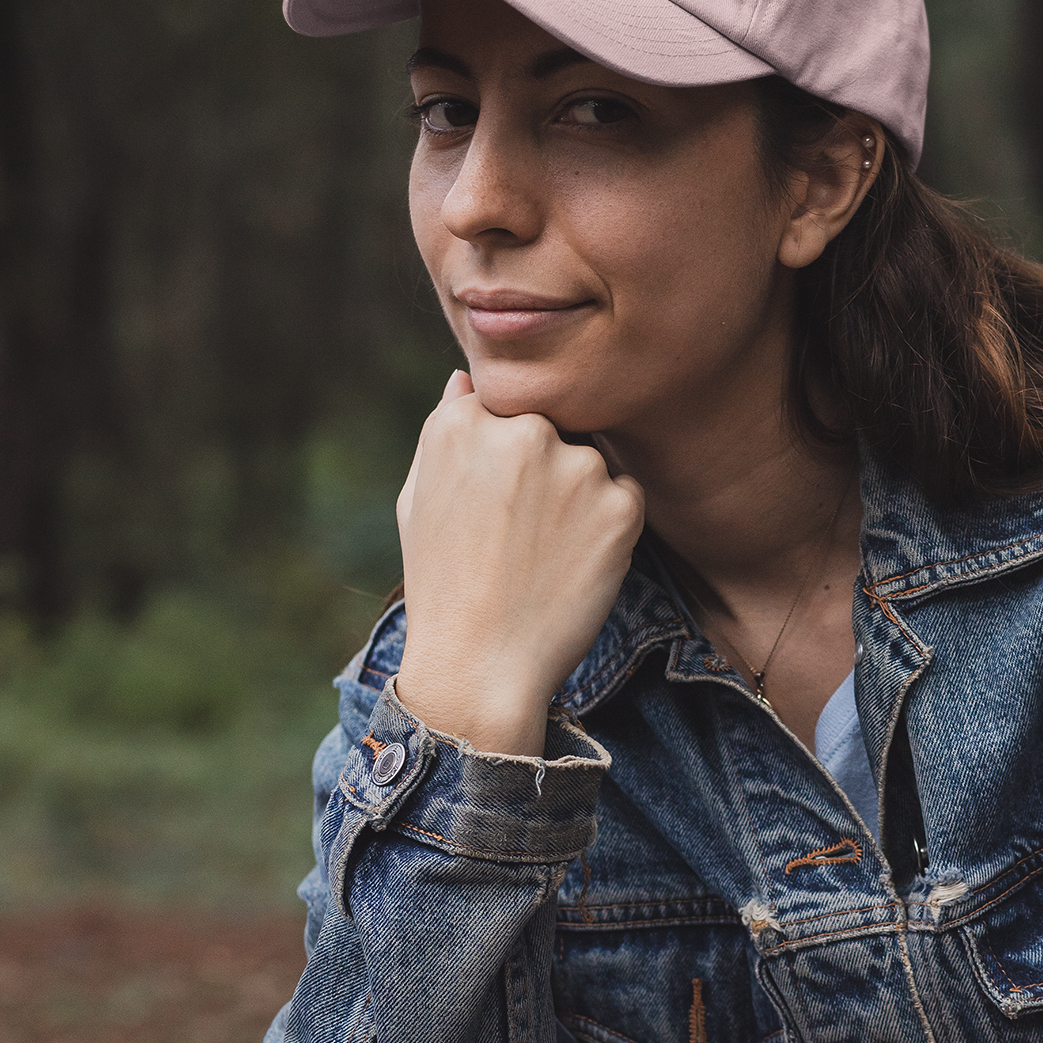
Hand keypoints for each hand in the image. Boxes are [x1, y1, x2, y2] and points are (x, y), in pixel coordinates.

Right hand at [394, 371, 643, 753]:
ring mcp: (576, 466)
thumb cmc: (442, 585)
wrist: (481, 666)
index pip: (507, 406)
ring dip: (578, 498)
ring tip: (542, 556)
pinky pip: (625, 497)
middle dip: (545, 471)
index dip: (504, 457)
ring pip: (591, 462)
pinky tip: (571, 566)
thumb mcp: (418, 498)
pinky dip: (608, 527)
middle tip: (521, 536)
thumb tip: (467, 376)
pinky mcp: (621, 505)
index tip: (496, 502)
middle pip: (554, 428)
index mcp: (464, 421)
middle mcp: (523, 431)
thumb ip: (446, 427)